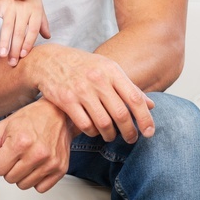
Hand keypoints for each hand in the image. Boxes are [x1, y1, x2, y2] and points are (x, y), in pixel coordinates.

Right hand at [0, 0, 50, 65]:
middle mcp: (24, 10)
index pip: (33, 31)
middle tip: (11, 62)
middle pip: (20, 32)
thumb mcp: (38, 6)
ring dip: (4, 41)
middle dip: (15, 48)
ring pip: (8, 26)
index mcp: (35, 12)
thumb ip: (42, 22)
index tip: (23, 55)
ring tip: (1, 54)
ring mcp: (11, 6)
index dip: (28, 43)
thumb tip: (47, 36)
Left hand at [0, 98, 74, 192]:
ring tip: (28, 156)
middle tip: (18, 152)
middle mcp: (37, 153)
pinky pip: (40, 188)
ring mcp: (50, 163)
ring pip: (24, 185)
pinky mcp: (61, 169)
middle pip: (9, 178)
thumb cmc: (29, 119)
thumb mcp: (0, 129)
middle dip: (10, 166)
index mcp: (19, 142)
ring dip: (22, 173)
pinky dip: (36, 179)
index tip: (7, 148)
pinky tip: (38, 163)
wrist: (57, 113)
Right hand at [26, 44, 155, 142]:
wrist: (48, 60)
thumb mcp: (106, 69)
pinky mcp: (65, 100)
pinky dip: (92, 132)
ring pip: (104, 123)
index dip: (145, 119)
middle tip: (131, 139)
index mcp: (111, 70)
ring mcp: (80, 90)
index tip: (149, 132)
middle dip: (129, 132)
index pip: (135, 99)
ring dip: (111, 135)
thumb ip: (128, 87)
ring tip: (111, 136)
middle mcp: (97, 79)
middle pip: (121, 114)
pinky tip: (93, 131)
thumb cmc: (82, 66)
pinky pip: (85, 125)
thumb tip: (151, 105)